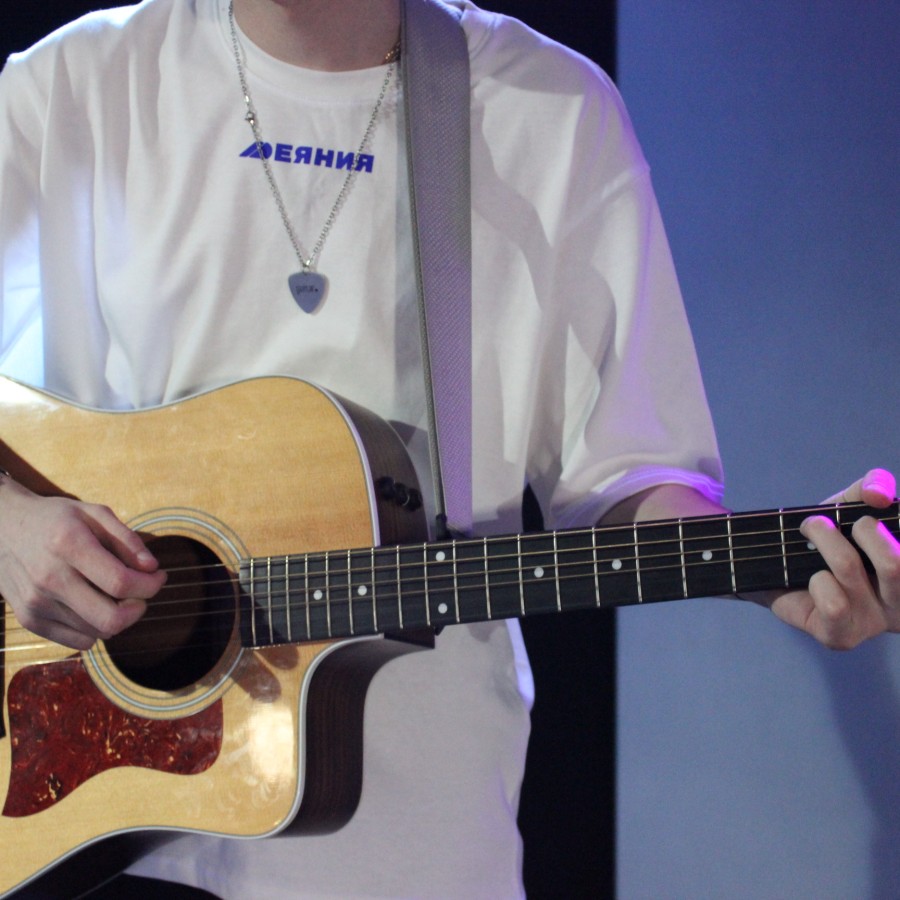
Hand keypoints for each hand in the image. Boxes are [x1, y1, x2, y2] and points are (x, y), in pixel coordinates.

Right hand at [0, 477, 165, 649]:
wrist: (0, 528)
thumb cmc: (55, 519)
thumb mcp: (94, 513)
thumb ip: (126, 539)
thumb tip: (152, 567)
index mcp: (68, 544)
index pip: (121, 582)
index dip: (150, 584)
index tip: (159, 575)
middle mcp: (49, 578)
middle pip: (111, 618)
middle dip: (139, 608)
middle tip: (142, 592)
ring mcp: (36, 603)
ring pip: (98, 632)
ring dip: (119, 617)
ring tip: (117, 594)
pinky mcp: (29, 619)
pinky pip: (79, 641)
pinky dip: (97, 628)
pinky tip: (95, 604)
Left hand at [764, 468, 899, 648]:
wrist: (777, 564)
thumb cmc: (828, 538)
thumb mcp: (853, 503)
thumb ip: (874, 486)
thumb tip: (879, 495)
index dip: (895, 533)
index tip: (870, 522)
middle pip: (896, 563)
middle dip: (863, 529)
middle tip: (831, 521)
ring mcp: (875, 624)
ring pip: (850, 569)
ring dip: (824, 541)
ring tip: (811, 531)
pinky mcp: (842, 637)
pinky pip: (833, 604)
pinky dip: (817, 581)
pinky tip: (812, 579)